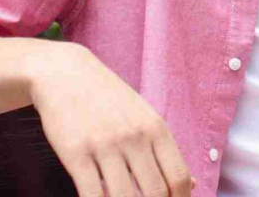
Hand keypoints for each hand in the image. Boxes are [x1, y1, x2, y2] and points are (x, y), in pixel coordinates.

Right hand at [27, 42, 191, 196]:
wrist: (65, 74)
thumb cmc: (108, 100)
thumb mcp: (144, 117)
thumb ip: (165, 151)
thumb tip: (193, 184)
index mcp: (156, 128)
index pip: (178, 177)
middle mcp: (134, 137)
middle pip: (156, 192)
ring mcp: (105, 145)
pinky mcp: (75, 153)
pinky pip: (91, 194)